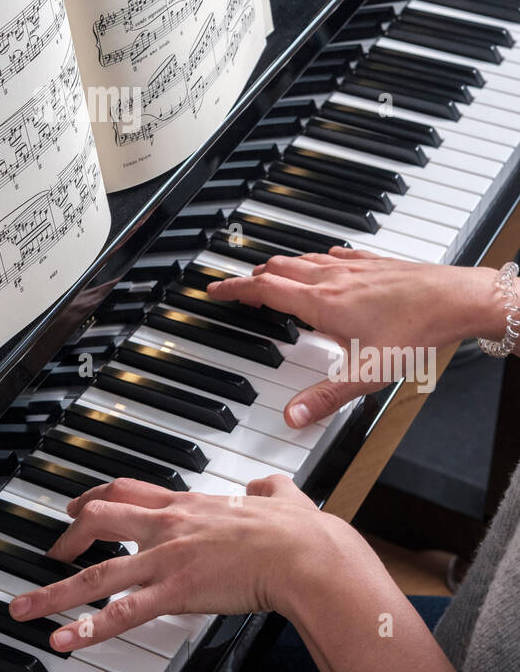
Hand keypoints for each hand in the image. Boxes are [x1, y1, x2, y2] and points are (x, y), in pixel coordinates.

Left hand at [8, 475, 346, 650]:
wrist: (303, 553)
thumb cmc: (297, 531)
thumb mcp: (279, 496)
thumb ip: (266, 489)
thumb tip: (266, 488)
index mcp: (189, 504)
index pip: (128, 491)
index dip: (96, 497)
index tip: (78, 507)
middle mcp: (169, 526)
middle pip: (98, 519)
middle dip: (67, 537)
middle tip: (51, 554)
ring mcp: (168, 558)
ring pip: (97, 572)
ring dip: (53, 592)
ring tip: (23, 608)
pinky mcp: (176, 591)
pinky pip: (122, 613)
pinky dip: (88, 629)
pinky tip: (64, 641)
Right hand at [206, 247, 502, 426]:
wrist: (456, 299)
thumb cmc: (416, 331)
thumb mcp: (367, 374)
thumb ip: (326, 396)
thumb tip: (292, 416)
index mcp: (322, 302)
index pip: (265, 290)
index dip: (235, 290)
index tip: (216, 290)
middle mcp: (332, 279)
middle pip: (280, 270)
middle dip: (254, 277)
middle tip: (239, 287)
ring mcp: (354, 268)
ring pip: (305, 260)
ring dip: (281, 266)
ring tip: (272, 275)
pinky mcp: (374, 263)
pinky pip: (334, 255)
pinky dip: (317, 259)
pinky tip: (326, 262)